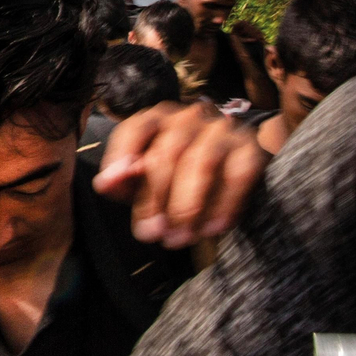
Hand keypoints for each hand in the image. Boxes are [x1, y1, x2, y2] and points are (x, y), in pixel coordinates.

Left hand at [93, 100, 266, 246]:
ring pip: (201, 162)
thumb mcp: (148, 176)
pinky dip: (224, 204)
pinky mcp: (250, 148)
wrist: (238, 162)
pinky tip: (213, 229)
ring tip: (180, 238)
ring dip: (188, 206)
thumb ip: (125, 180)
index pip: (135, 129)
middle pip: (167, 152)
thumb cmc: (182, 172)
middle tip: (152, 233)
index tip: (108, 187)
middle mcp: (190, 117)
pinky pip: (237, 175)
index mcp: (159, 118)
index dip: (119, 156)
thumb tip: (105, 184)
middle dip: (156, 197)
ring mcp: (222, 129)